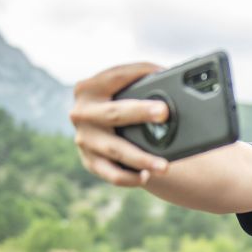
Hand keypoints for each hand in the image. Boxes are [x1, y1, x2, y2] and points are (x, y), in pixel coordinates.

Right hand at [70, 62, 169, 185]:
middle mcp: (82, 113)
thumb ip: (140, 80)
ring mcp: (85, 140)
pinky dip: (128, 177)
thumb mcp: (124, 87)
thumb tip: (169, 77)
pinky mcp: (90, 161)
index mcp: (89, 88)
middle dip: (139, 112)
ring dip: (141, 158)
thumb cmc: (122, 101)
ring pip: (115, 150)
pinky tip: (145, 177)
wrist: (104, 127)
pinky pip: (110, 173)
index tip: (161, 74)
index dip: (139, 73)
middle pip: (114, 113)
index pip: (116, 77)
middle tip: (164, 113)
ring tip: (164, 165)